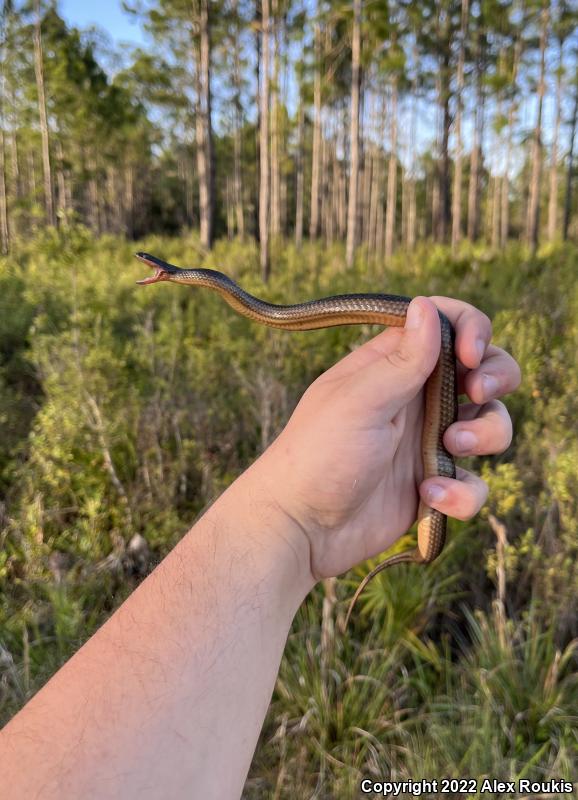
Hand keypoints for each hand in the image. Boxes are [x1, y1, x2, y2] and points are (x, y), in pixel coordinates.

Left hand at [256, 296, 520, 581]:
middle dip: (497, 377)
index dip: (470, 330)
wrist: (301, 528)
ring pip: (489, 425)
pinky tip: (428, 497)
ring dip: (484, 434)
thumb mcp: (360, 400)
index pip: (446, 325)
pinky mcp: (433, 485)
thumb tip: (427, 305)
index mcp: (392, 366)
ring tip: (449, 447)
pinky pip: (474, 484)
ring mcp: (427, 442)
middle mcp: (415, 398)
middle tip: (477, 394)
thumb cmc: (317, 455)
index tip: (471, 355)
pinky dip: (462, 493)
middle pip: (483, 370)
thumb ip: (402, 360)